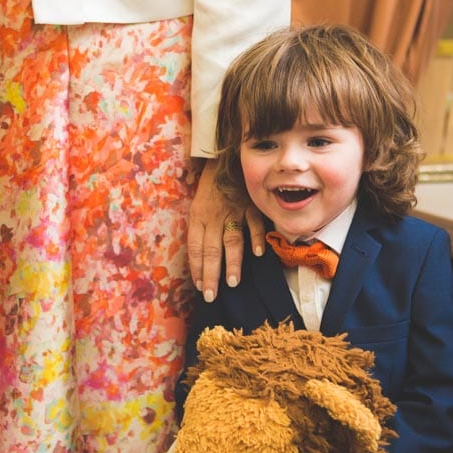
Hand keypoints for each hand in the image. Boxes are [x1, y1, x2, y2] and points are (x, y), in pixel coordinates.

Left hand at [187, 159, 265, 301]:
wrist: (226, 156)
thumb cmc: (212, 185)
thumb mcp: (199, 204)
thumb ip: (201, 227)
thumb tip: (202, 255)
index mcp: (197, 216)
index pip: (194, 248)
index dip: (196, 268)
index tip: (199, 286)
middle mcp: (213, 216)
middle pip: (210, 250)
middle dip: (210, 275)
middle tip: (211, 295)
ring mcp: (233, 210)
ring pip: (231, 240)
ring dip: (232, 263)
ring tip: (232, 282)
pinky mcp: (250, 204)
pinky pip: (254, 222)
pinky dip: (256, 237)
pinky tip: (257, 253)